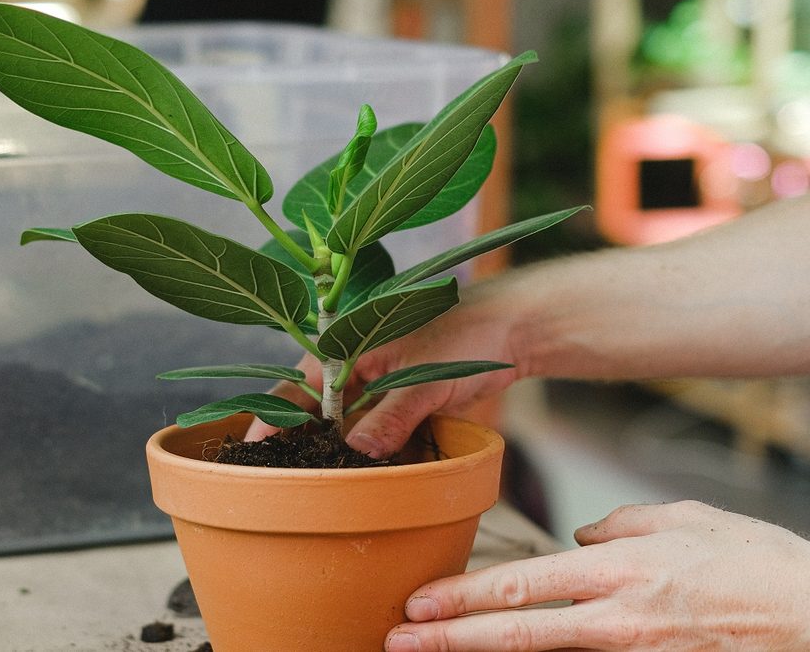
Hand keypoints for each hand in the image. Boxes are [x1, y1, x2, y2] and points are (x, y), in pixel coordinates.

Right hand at [245, 291, 522, 457]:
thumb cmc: (465, 335)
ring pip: (342, 426)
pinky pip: (372, 432)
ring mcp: (374, 386)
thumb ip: (391, 417)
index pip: (294, 388)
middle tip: (285, 482)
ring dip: (336, 453)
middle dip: (301, 444)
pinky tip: (362, 476)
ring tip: (320, 487)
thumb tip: (358, 454)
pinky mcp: (397, 402)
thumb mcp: (425, 378)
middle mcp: (351, 368)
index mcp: (344, 347)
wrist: (510, 329)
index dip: (272, 421)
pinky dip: (367, 452)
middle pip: (312, 412)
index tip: (254, 453)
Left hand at [384, 501, 809, 650]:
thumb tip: (579, 538)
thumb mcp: (684, 519)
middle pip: (515, 633)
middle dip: (450, 638)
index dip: (463, 597)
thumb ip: (620, 524)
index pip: (520, 585)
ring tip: (436, 651)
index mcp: (617, 570)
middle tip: (400, 639)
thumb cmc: (757, 564)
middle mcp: (616, 619)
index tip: (419, 603)